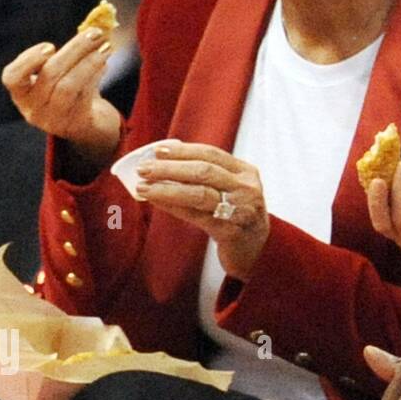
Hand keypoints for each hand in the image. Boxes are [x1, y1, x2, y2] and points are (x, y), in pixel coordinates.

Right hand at [2, 31, 121, 163]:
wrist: (86, 125)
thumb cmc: (70, 90)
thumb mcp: (62, 73)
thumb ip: (71, 51)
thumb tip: (97, 23)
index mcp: (22, 93)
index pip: (12, 78)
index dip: (28, 61)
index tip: (50, 46)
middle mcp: (33, 109)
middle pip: (49, 75)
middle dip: (74, 50)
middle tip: (95, 33)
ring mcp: (53, 119)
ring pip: (69, 86)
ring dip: (90, 62)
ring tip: (106, 47)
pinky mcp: (75, 124)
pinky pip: (85, 96)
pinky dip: (96, 76)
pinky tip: (105, 63)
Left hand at [133, 140, 269, 279]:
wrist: (257, 249)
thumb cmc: (237, 214)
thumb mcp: (232, 189)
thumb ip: (209, 175)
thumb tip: (164, 162)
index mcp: (246, 172)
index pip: (211, 154)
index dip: (183, 151)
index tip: (158, 150)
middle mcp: (246, 189)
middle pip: (204, 171)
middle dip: (170, 168)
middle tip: (144, 169)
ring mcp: (240, 210)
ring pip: (199, 194)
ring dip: (167, 189)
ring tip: (143, 187)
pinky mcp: (230, 231)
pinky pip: (196, 216)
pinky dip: (173, 207)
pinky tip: (157, 202)